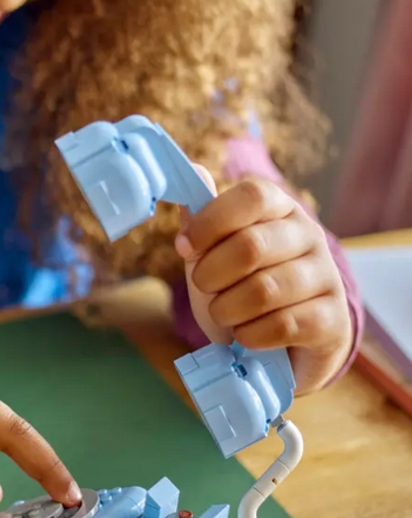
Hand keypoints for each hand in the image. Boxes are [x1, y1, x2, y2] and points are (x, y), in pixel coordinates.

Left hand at [176, 171, 352, 393]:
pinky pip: (281, 325)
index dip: (211, 222)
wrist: (276, 345)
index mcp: (279, 208)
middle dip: (211, 274)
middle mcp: (310, 235)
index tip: (184, 248)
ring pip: (264, 290)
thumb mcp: (212, 254)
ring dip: (227, 309)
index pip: (252, 196)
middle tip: (203, 287)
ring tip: (224, 314)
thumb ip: (202, 219)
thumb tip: (194, 171)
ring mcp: (327, 276)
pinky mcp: (333, 319)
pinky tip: (246, 335)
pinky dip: (250, 334)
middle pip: (251, 245)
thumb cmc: (239, 288)